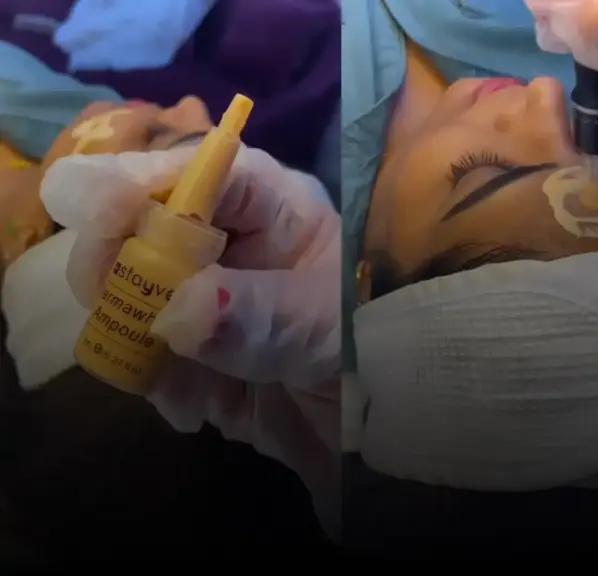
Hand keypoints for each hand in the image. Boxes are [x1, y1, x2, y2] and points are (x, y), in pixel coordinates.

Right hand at [41, 146, 341, 537]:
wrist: (391, 423)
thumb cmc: (380, 344)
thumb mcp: (329, 325)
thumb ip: (257, 315)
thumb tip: (178, 308)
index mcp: (271, 205)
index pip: (196, 170)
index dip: (141, 184)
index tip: (102, 217)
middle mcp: (227, 241)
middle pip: (140, 223)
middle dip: (117, 260)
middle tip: (113, 300)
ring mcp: (201, 297)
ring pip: (126, 290)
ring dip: (127, 328)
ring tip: (166, 374)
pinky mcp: (188, 355)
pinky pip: (138, 356)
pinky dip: (150, 382)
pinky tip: (193, 412)